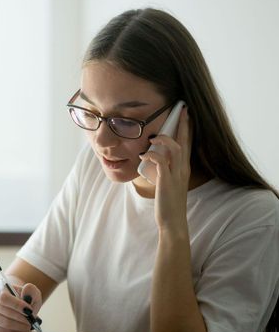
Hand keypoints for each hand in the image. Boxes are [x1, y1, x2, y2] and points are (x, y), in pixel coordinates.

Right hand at [0, 281, 41, 331]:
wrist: (18, 304)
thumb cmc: (24, 297)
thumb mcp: (31, 291)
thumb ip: (31, 290)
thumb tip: (26, 291)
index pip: (4, 297)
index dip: (17, 305)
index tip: (29, 310)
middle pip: (4, 311)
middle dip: (20, 317)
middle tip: (31, 321)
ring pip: (4, 322)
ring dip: (19, 326)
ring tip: (28, 325)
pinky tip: (22, 329)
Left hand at [139, 107, 191, 233]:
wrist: (172, 221)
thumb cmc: (168, 202)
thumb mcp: (168, 182)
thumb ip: (164, 170)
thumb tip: (153, 159)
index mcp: (183, 168)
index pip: (187, 144)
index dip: (187, 129)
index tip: (186, 115)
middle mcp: (182, 169)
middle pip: (184, 141)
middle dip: (183, 125)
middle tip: (181, 109)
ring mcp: (176, 174)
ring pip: (175, 149)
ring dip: (163, 140)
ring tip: (153, 138)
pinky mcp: (166, 181)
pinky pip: (160, 162)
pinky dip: (152, 156)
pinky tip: (144, 156)